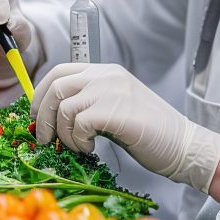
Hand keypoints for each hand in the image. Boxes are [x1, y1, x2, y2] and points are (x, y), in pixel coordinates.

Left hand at [32, 63, 219, 192]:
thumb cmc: (148, 132)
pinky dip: (78, 141)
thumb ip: (87, 103)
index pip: (59, 72)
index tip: (37, 117)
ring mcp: (111, 90)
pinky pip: (78, 123)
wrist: (183, 145)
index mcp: (104, 71)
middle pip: (55, 87)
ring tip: (78, 147)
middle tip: (45, 139)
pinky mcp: (115, 110)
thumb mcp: (113, 107)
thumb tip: (51, 116)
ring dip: (63, 134)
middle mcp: (106, 75)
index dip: (40, 94)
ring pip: (63, 107)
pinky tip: (91, 148)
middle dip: (43, 117)